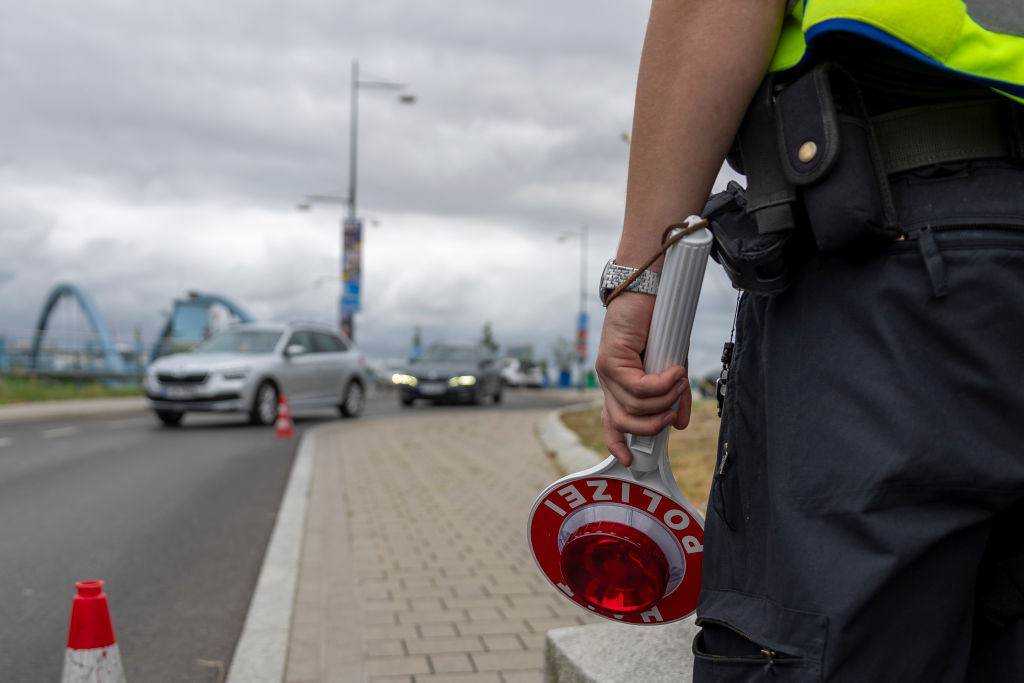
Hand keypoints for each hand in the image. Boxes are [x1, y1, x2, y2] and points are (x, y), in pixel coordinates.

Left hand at [595, 292, 692, 466]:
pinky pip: (638, 386)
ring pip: (635, 405)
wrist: (646, 292)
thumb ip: (672, 396)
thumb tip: (679, 425)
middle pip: (624, 421)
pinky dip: (662, 384)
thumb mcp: (670, 368)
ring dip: (664, 398)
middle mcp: (608, 382)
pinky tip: (675, 372)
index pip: (610, 422)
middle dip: (653, 424)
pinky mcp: (610, 360)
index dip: (617, 443)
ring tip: (679, 379)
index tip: (630, 460)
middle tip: (674, 410)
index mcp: (618, 387)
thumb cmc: (658, 328)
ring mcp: (606, 372)